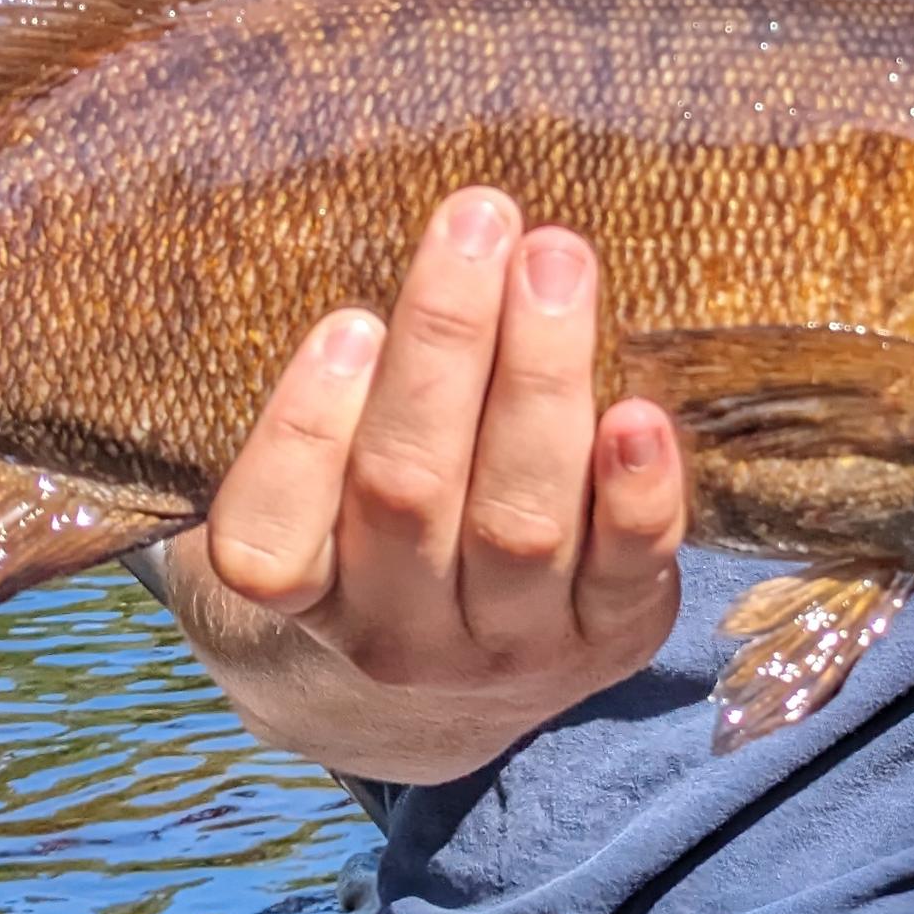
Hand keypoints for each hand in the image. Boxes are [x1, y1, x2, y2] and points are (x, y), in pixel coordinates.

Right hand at [195, 188, 686, 751]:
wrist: (456, 694)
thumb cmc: (378, 530)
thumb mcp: (322, 489)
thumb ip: (340, 393)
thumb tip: (394, 231)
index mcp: (301, 594)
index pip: (269, 536)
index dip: (304, 432)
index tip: (349, 322)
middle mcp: (394, 633)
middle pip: (409, 492)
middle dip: (445, 345)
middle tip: (478, 219)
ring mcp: (505, 648)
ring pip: (518, 522)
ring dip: (540, 380)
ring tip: (555, 264)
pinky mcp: (606, 640)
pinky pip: (625, 570)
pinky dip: (637, 493)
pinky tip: (643, 414)